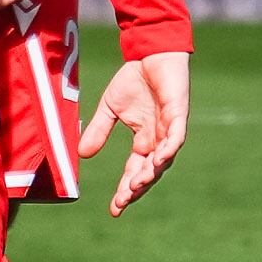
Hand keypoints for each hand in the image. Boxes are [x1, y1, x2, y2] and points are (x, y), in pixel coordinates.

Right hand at [78, 51, 192, 212]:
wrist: (150, 52)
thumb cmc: (134, 78)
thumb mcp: (110, 108)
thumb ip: (99, 130)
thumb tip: (82, 154)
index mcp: (144, 141)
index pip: (134, 171)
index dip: (125, 190)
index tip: (114, 209)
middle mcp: (159, 140)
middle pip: (149, 172)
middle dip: (135, 189)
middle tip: (122, 202)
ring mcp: (170, 129)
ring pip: (163, 160)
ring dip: (150, 174)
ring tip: (135, 187)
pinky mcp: (179, 114)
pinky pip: (176, 137)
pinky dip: (169, 150)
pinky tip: (158, 161)